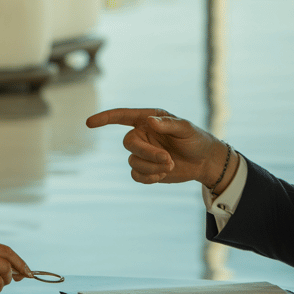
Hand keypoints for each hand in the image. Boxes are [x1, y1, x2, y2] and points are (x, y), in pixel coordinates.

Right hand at [87, 108, 229, 186]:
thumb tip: (149, 122)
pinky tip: (162, 175)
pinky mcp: (146, 169)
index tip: (89, 123)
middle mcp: (142, 134)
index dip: (105, 118)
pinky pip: (136, 175)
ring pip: (133, 161)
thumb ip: (168, 124)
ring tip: (170, 165)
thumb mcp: (186, 128)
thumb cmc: (195, 139)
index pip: (121, 116)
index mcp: (148, 119)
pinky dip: (148, 177)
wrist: (204, 161)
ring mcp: (143, 152)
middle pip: (128, 143)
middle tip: (167, 158)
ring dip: (152, 166)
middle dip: (146, 153)